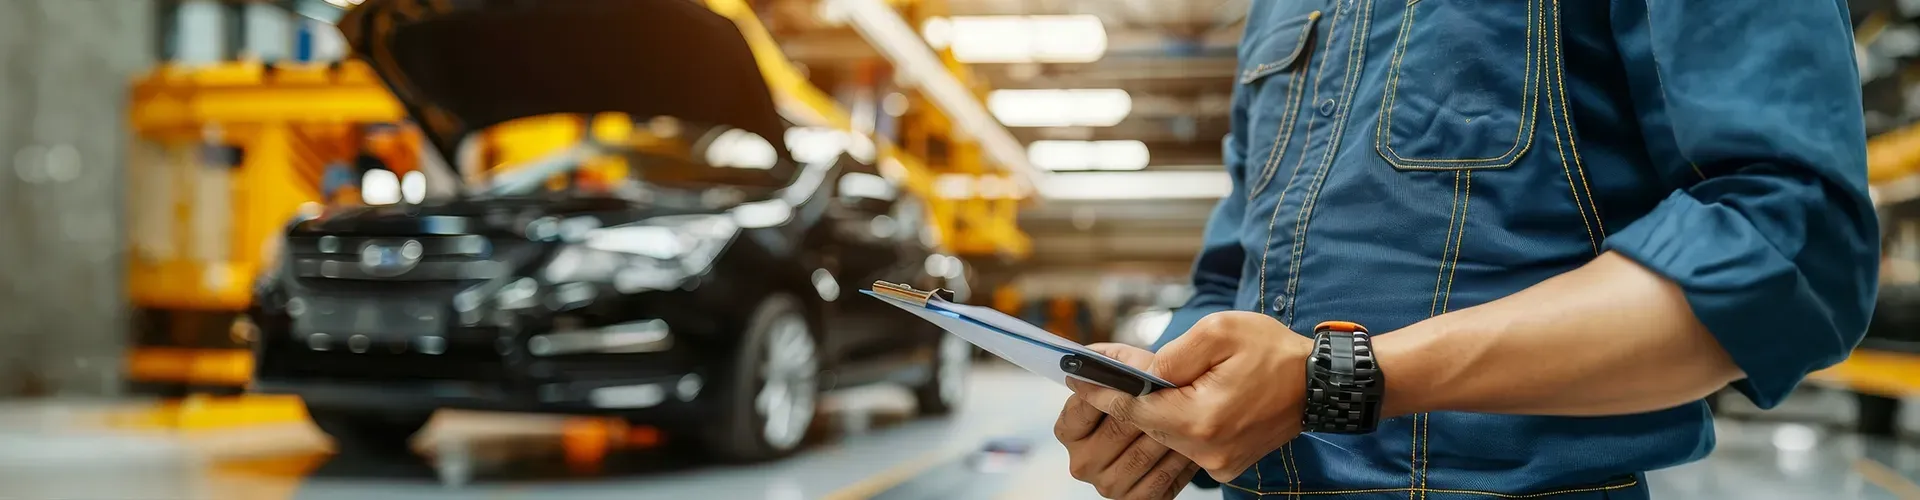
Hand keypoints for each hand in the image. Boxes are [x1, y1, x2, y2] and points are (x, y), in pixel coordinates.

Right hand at [1055, 344, 1201, 499]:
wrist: (1172, 430)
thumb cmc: (1143, 396)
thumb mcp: (1125, 370)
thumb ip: (1107, 361)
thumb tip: (1085, 358)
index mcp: (1069, 432)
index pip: (1079, 410)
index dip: (1106, 391)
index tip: (1130, 377)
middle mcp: (1082, 463)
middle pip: (1117, 429)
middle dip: (1147, 409)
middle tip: (1171, 392)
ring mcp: (1107, 486)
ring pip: (1142, 454)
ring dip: (1170, 433)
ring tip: (1187, 415)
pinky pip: (1162, 478)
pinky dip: (1180, 459)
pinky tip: (1191, 442)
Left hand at [1069, 312, 1313, 481]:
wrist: (1323, 383)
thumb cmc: (1273, 351)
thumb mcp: (1219, 332)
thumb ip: (1170, 355)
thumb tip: (1132, 370)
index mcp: (1201, 419)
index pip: (1133, 409)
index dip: (1101, 392)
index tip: (1074, 377)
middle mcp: (1207, 450)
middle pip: (1146, 423)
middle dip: (1125, 396)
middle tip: (1099, 372)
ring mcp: (1218, 462)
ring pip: (1165, 434)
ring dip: (1153, 408)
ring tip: (1142, 379)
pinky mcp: (1227, 463)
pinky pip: (1187, 441)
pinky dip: (1177, 420)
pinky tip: (1179, 397)